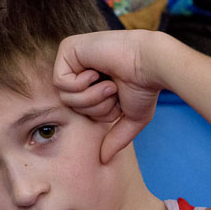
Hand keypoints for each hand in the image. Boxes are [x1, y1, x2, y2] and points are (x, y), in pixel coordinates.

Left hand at [54, 30, 164, 163]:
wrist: (150, 64)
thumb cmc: (144, 87)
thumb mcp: (131, 118)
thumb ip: (116, 138)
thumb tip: (103, 160)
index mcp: (92, 81)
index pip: (79, 110)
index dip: (98, 113)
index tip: (117, 100)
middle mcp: (81, 68)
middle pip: (69, 104)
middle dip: (94, 106)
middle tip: (112, 89)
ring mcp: (73, 57)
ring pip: (64, 96)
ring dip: (90, 97)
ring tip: (108, 83)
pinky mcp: (68, 49)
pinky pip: (60, 82)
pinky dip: (82, 84)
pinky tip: (97, 72)